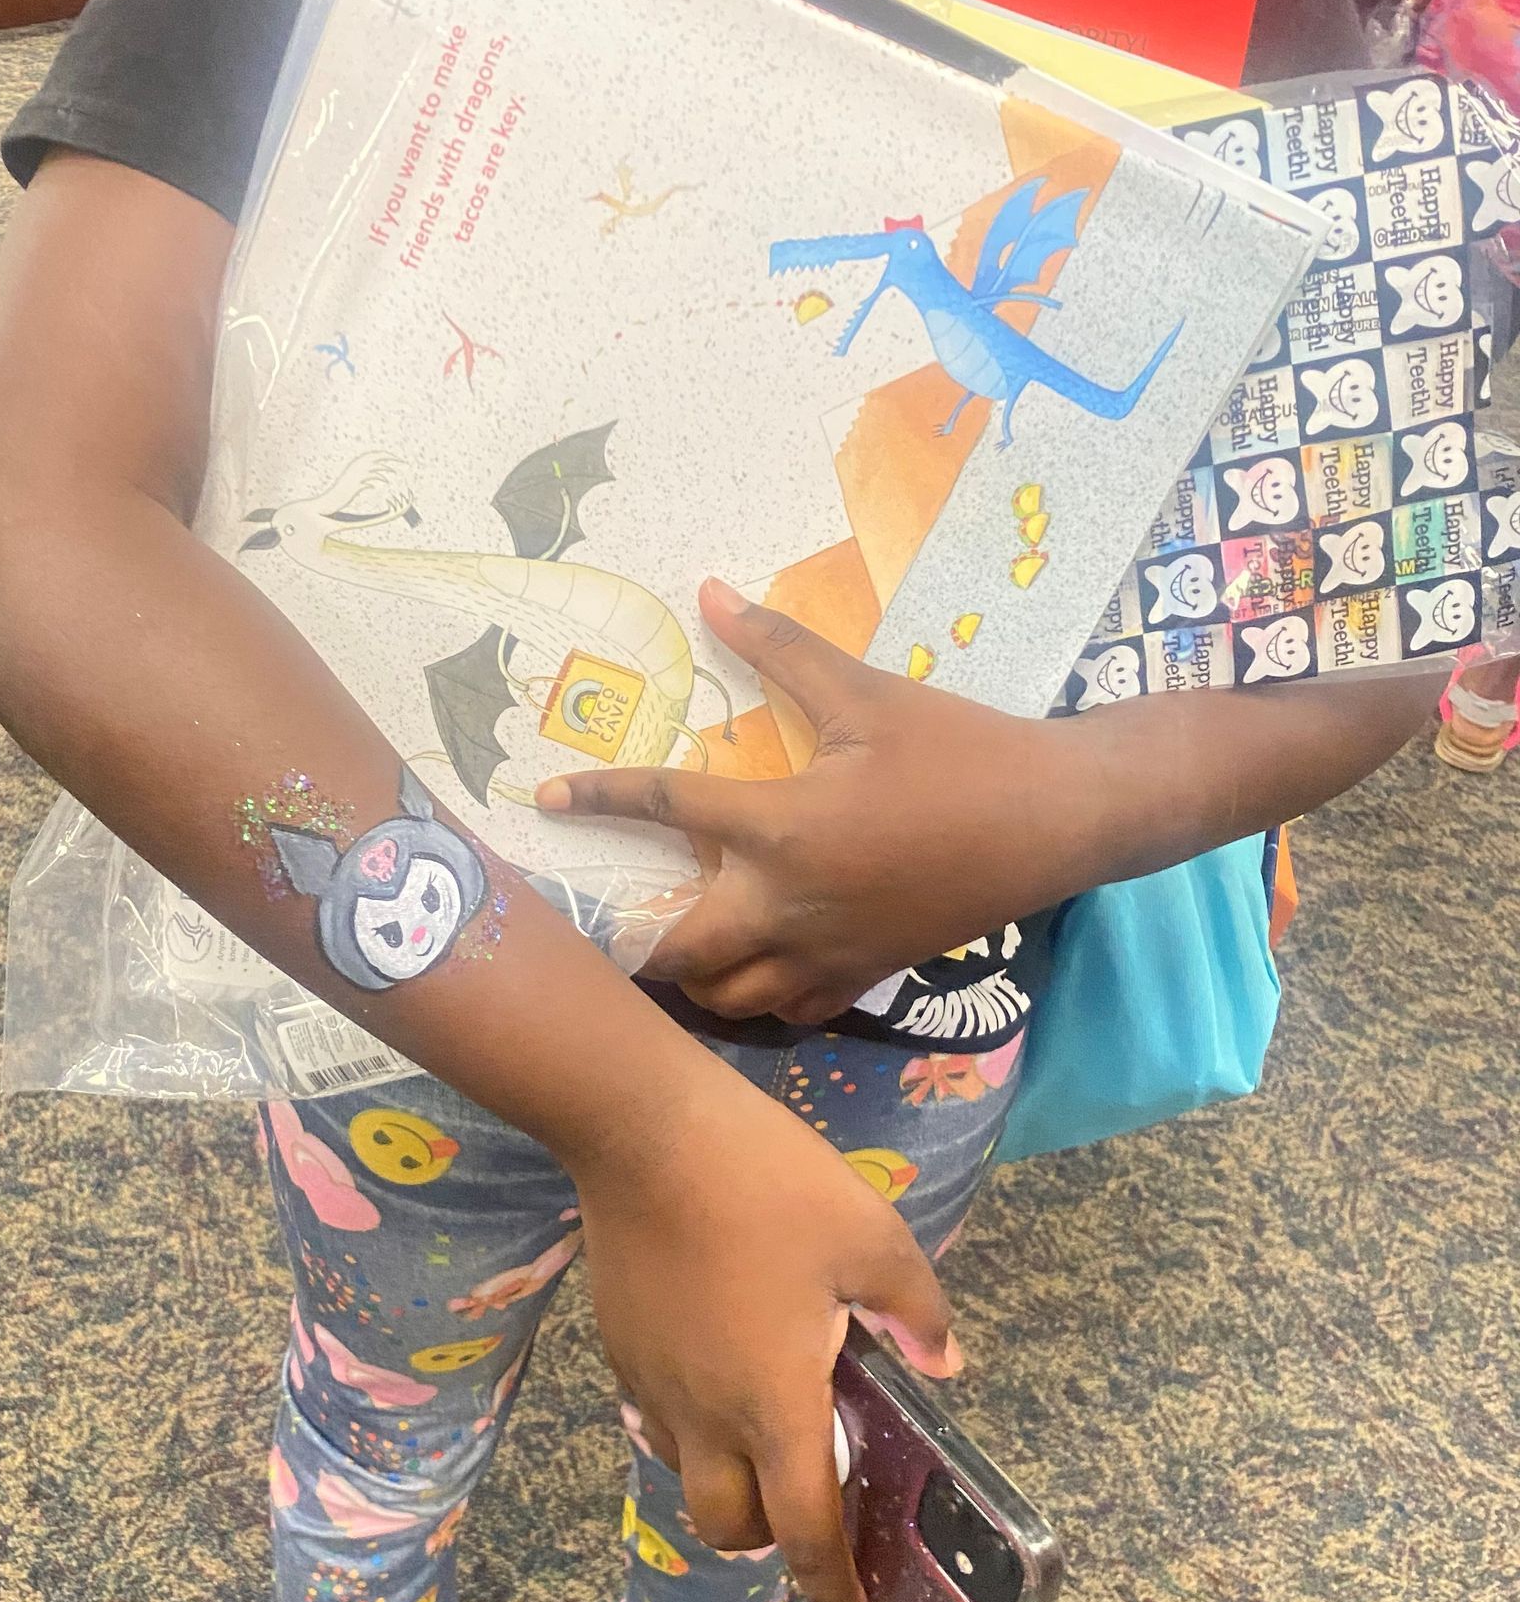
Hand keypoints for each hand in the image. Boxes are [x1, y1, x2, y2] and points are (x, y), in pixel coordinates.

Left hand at [537, 580, 1063, 1027]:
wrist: (1056, 819)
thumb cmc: (959, 750)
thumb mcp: (865, 692)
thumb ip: (780, 648)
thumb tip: (710, 592)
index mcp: (784, 830)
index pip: (666, 809)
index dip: (599, 798)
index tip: (544, 799)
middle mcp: (792, 906)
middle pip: (681, 952)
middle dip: (631, 939)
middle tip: (602, 913)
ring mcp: (831, 952)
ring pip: (732, 997)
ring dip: (691, 977)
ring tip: (671, 939)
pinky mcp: (869, 973)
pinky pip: (793, 1009)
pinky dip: (759, 997)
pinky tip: (755, 962)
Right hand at [571, 1053, 960, 1601]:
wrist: (643, 1130)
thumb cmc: (768, 1186)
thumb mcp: (872, 1237)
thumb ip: (915, 1312)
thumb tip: (944, 1363)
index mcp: (775, 1407)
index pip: (804, 1531)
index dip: (832, 1586)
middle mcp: (706, 1416)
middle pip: (728, 1528)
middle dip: (771, 1539)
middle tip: (808, 1498)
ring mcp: (652, 1383)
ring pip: (687, 1473)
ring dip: (728, 1478)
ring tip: (764, 1422)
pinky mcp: (618, 1345)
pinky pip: (658, 1416)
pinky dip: (693, 1422)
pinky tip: (717, 1361)